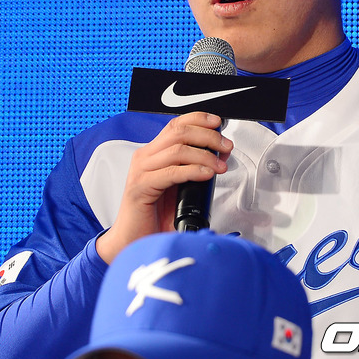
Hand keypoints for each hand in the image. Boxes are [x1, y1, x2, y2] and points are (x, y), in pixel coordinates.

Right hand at [96, 112, 232, 263]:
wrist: (132, 240)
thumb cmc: (155, 215)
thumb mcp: (178, 186)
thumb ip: (193, 169)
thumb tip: (218, 157)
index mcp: (153, 153)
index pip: (176, 124)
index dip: (198, 119)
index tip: (218, 123)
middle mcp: (145, 157)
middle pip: (179, 132)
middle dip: (208, 136)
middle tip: (225, 146)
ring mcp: (141, 171)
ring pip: (178, 150)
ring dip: (205, 155)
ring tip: (219, 165)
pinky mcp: (140, 188)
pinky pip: (171, 173)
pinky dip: (193, 171)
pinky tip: (206, 175)